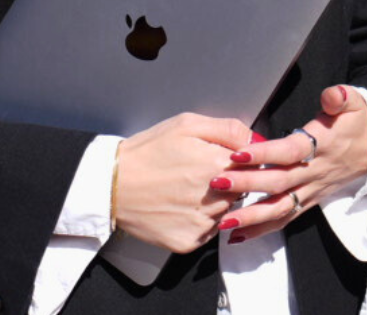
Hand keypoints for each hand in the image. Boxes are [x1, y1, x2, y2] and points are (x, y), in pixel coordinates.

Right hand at [114, 112, 255, 253]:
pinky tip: (180, 207)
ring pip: (227, 212)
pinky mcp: (189, 241)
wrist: (111, 184)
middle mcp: (215, 196)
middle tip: (197, 174)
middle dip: (229, 182)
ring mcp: (202, 222)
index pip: (253, 165)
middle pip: (242, 190)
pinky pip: (208, 231)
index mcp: (217, 162)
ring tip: (185, 190)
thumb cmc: (147, 152)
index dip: (240, 161)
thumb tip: (255, 139)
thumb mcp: (186, 125)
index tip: (222, 160)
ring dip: (215, 203)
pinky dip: (200, 221)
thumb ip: (227, 129)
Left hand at [211, 85, 366, 243]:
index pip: (290, 151)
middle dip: (247, 185)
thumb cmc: (359, 122)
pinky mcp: (310, 200)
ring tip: (224, 221)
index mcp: (323, 145)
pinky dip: (263, 229)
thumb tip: (330, 95)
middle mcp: (315, 171)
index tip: (237, 154)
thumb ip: (340, 97)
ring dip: (252, 217)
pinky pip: (286, 218)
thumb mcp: (355, 102)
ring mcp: (312, 189)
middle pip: (278, 182)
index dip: (264, 153)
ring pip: (281, 207)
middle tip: (217, 184)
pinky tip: (238, 235)